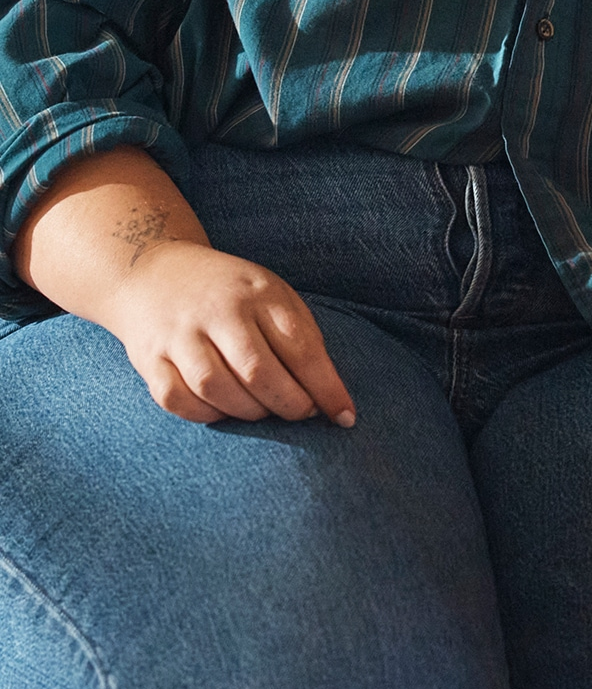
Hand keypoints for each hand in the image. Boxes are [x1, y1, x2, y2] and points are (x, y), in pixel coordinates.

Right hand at [96, 239, 356, 427]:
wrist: (154, 272)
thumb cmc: (230, 293)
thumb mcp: (271, 295)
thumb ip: (298, 337)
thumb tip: (327, 394)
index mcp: (261, 292)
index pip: (301, 346)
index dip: (326, 387)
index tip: (345, 416)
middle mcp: (220, 311)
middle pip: (258, 371)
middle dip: (289, 404)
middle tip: (302, 414)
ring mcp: (180, 334)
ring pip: (216, 388)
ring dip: (248, 412)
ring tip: (264, 411)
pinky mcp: (149, 358)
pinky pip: (178, 399)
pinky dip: (206, 414)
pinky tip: (223, 411)